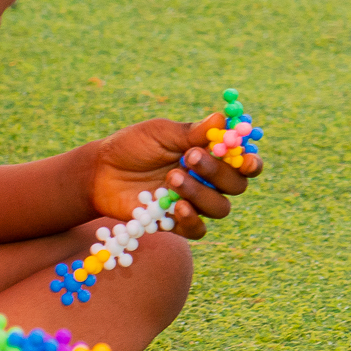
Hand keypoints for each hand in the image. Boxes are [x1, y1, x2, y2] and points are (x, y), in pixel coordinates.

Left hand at [84, 112, 261, 239]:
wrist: (100, 172)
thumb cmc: (132, 146)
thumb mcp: (160, 132)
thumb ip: (192, 132)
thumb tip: (223, 120)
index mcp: (209, 154)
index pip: (243, 162)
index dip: (250, 162)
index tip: (245, 158)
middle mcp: (207, 180)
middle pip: (236, 185)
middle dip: (219, 171)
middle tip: (191, 157)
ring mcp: (194, 203)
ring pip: (220, 208)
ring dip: (201, 193)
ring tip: (172, 177)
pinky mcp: (176, 222)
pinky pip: (198, 230)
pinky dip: (192, 220)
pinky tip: (177, 207)